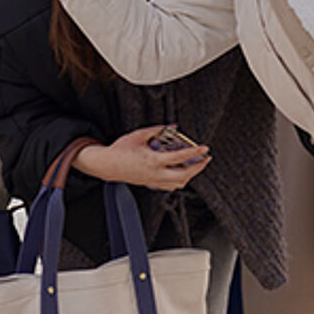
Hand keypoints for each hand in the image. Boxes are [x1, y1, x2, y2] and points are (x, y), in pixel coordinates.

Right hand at [75, 126, 209, 190]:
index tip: (204, 148)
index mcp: (154, 160)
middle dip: (198, 167)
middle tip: (206, 158)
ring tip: (196, 165)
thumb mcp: (139, 135)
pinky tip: (182, 173)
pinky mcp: (151, 184)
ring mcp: (154, 181)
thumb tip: (172, 127)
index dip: (194, 153)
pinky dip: (180, 180)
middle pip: (184, 174)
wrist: (108, 165)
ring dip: (191, 175)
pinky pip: (170, 186)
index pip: (180, 157)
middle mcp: (156, 174)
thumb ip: (157, 130)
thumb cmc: (121, 150)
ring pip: (179, 183)